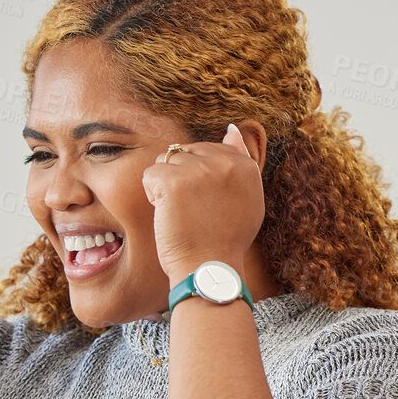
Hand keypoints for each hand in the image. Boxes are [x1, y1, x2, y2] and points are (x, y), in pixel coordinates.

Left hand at [142, 122, 265, 282]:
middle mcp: (224, 162)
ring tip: (180, 212)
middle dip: (181, 177)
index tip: (204, 202)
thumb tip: (232, 130)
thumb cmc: (225, 240)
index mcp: (244, 166)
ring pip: (166, 161)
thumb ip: (242, 162)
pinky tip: (167, 214)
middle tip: (193, 211)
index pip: (209, 149)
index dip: (198, 176)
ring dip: (165, 185)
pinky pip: (150, 174)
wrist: (209, 268)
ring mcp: (198, 170)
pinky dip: (152, 195)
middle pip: (185, 153)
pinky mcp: (173, 181)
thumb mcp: (247, 199)